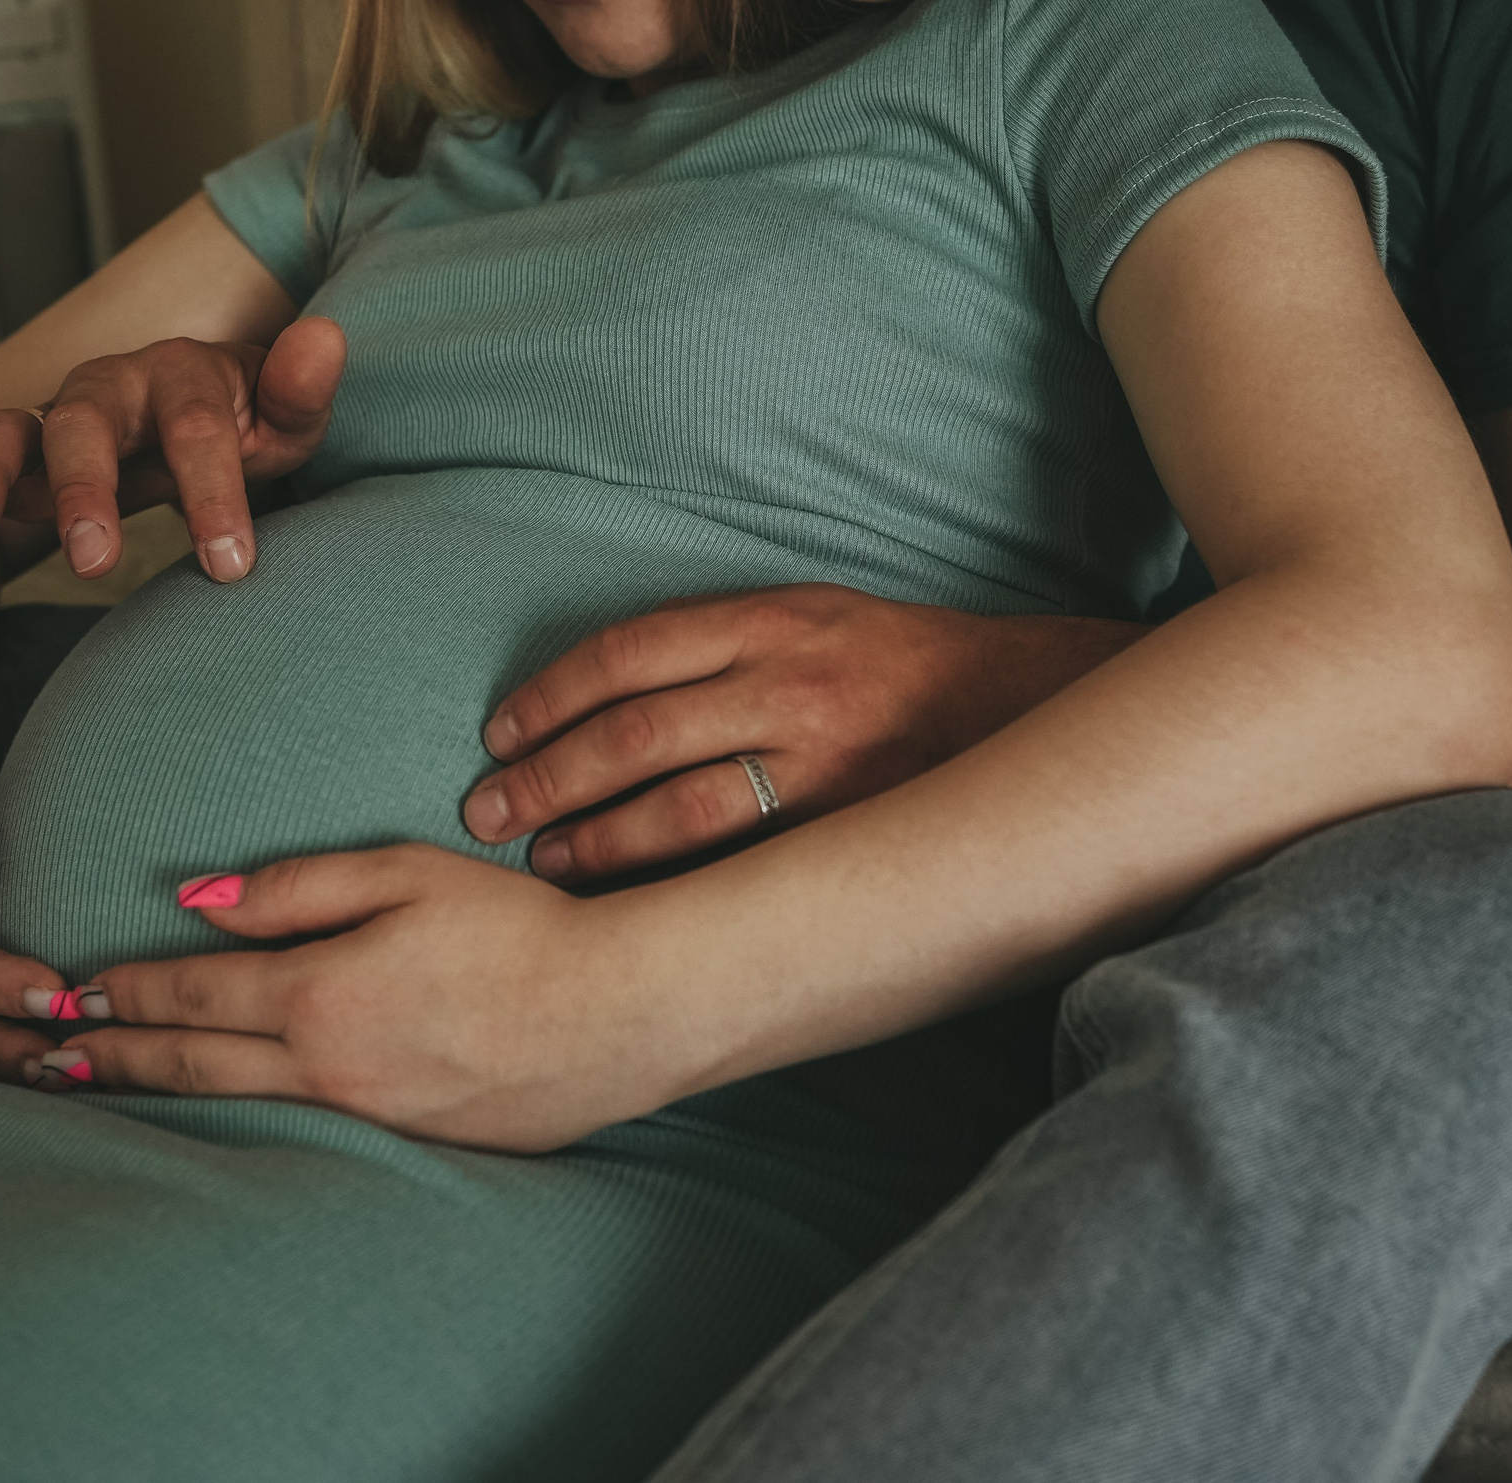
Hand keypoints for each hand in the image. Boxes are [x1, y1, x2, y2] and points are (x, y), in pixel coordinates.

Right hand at [0, 315, 346, 586]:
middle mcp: (108, 388)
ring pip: (7, 433)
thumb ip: (301, 388)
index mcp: (182, 373)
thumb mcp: (285, 418)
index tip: (232, 566)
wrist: (197, 423)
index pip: (195, 428)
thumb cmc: (246, 426)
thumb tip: (327, 335)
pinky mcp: (17, 465)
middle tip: (96, 561)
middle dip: (85, 487)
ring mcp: (54, 422)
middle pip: (85, 421)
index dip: (212, 493)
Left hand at [43, 846, 665, 1152]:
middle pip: (192, 1063)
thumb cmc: (518, 928)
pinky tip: (214, 1127)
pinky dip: (235, 1131)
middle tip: (44, 1062)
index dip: (124, 990)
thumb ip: (296, 887)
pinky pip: (296, 1138)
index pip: (190, 992)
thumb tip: (197, 898)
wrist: (617, 1013)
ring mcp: (364, 1120)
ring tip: (99, 1095)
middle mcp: (326, 1068)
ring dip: (157, 1098)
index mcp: (319, 994)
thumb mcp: (405, 876)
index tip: (73, 989)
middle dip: (113, 1057)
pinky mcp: (405, 1149)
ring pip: (233, 1110)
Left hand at [462, 585, 1150, 882]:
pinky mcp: (849, 824)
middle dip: (550, 775)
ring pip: (680, 807)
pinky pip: (741, 858)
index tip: (499, 732)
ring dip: (598, 839)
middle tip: (487, 811)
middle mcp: (793, 682)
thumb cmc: (897, 662)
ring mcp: (824, 760)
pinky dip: (672, 881)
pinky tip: (626, 898)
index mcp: (774, 619)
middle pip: (637, 732)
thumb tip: (604, 692)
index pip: (629, 653)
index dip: (551, 694)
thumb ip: (720, 643)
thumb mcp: (812, 614)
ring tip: (544, 860)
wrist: (1024, 707)